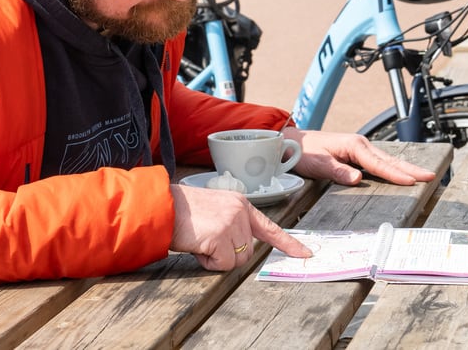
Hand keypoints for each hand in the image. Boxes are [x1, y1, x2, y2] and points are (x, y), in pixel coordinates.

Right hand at [168, 185, 309, 270]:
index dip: (288, 243)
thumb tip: (240, 248)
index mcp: (240, 203)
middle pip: (249, 251)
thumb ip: (231, 224)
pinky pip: (224, 265)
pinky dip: (209, 263)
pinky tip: (198, 246)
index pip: (269, 226)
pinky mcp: (221, 236)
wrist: (161, 207)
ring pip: (238, 260)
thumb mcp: (214, 211)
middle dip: (228, 254)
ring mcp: (232, 223)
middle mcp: (240, 211)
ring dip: (218, 259)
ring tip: (201, 241)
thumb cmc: (182, 212)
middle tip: (206, 241)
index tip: (305, 253)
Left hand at [283, 129, 435, 186]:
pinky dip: (393, 167)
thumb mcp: (318, 164)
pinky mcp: (356, 153)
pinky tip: (401, 173)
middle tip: (430, 176)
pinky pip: (379, 162)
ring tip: (422, 175)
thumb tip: (358, 178)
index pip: (379, 164)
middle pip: (389, 160)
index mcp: (353, 145)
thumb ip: (337, 171)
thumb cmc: (304, 152)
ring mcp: (359, 148)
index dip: (396, 174)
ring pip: (386, 160)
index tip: (413, 181)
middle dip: (410, 169)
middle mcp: (360, 145)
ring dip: (404, 168)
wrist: (292, 142)